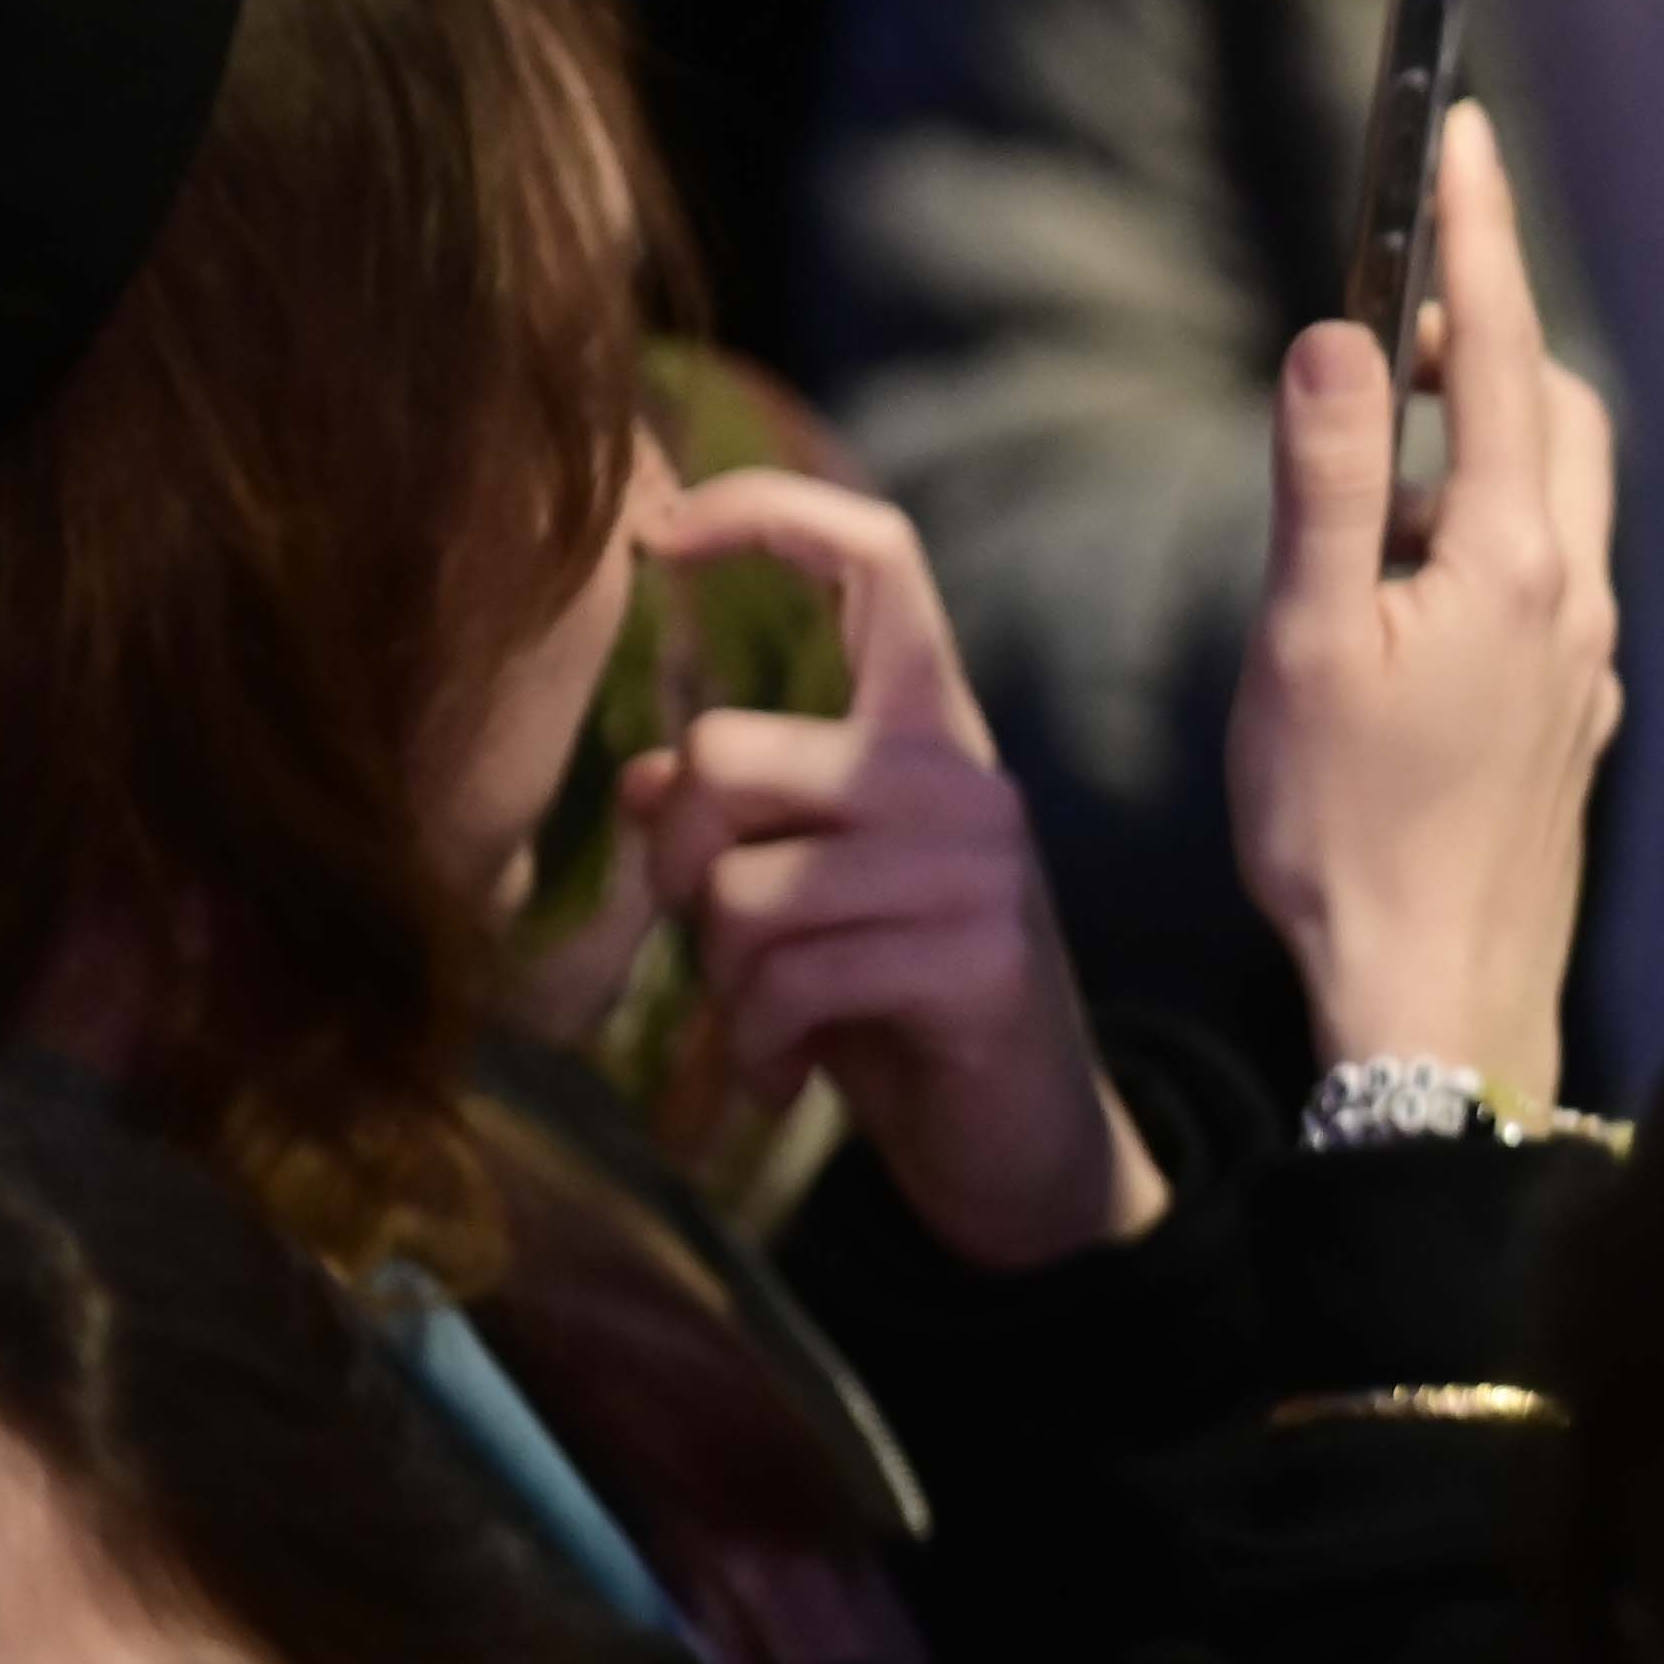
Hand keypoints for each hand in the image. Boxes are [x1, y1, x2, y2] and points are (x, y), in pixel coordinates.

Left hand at [629, 475, 1170, 1271]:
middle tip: (719, 943)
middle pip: (728, 751)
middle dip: (678, 866)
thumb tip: (638, 778)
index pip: (875, 559)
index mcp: (929, 730)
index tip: (655, 528)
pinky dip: (760, 1045)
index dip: (764, 513)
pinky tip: (789, 1072)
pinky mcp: (975, 961)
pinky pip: (790, 980)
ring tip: (770, 1020)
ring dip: (724, 981)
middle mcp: (965, 775)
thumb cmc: (900, 1008)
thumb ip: (739, 824)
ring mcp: (980, 867)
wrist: (1026, 1150)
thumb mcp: (810, 897)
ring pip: (744, 885)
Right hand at [1232, 100, 1620, 1106]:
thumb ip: (1323, 482)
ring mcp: (1588, 657)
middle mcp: (1575, 593)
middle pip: (1547, 410)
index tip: (1458, 133)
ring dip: (1479, 440)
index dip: (1472, 234)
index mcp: (1513, 558)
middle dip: (1479, 337)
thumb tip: (1335, 338)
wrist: (1439, 997)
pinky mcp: (1577, 713)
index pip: (1494, 352)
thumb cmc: (1348, 833)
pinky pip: (1548, 577)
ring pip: (1555, 496)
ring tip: (1373, 459)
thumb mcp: (1305, 644)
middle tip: (1386, 318)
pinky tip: (1414, 586)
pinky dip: (1488, 529)